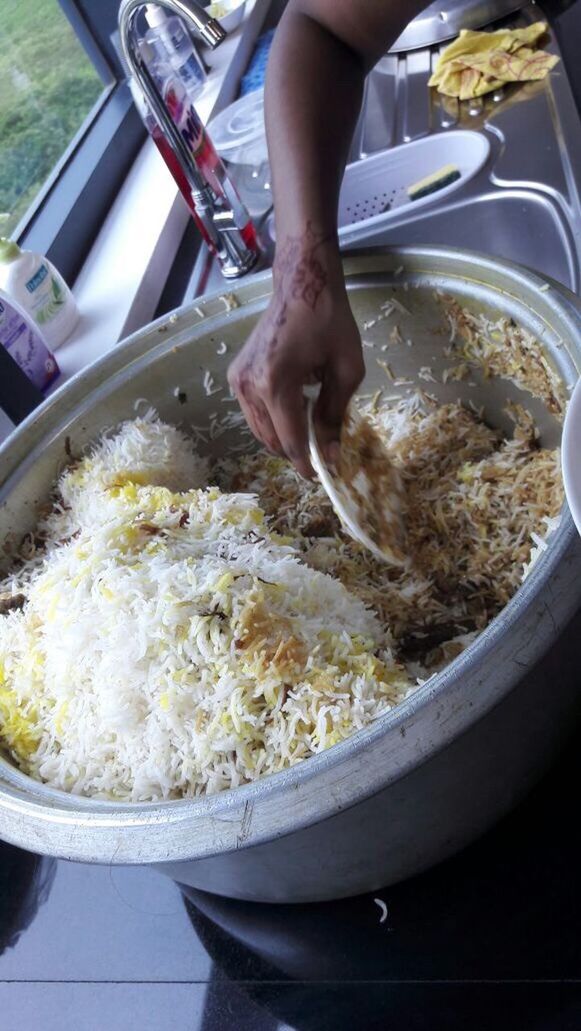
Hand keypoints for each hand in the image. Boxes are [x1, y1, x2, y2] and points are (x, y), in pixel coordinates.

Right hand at [228, 224, 364, 477]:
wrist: (302, 286)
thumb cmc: (329, 321)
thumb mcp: (346, 370)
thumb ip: (335, 416)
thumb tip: (331, 456)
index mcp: (276, 384)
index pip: (289, 439)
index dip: (306, 463)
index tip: (323, 477)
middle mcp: (249, 386)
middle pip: (271, 440)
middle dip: (295, 453)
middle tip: (321, 455)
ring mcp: (238, 381)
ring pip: (259, 430)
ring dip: (283, 438)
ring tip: (309, 431)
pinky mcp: (236, 376)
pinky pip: (254, 414)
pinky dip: (273, 421)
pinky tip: (295, 410)